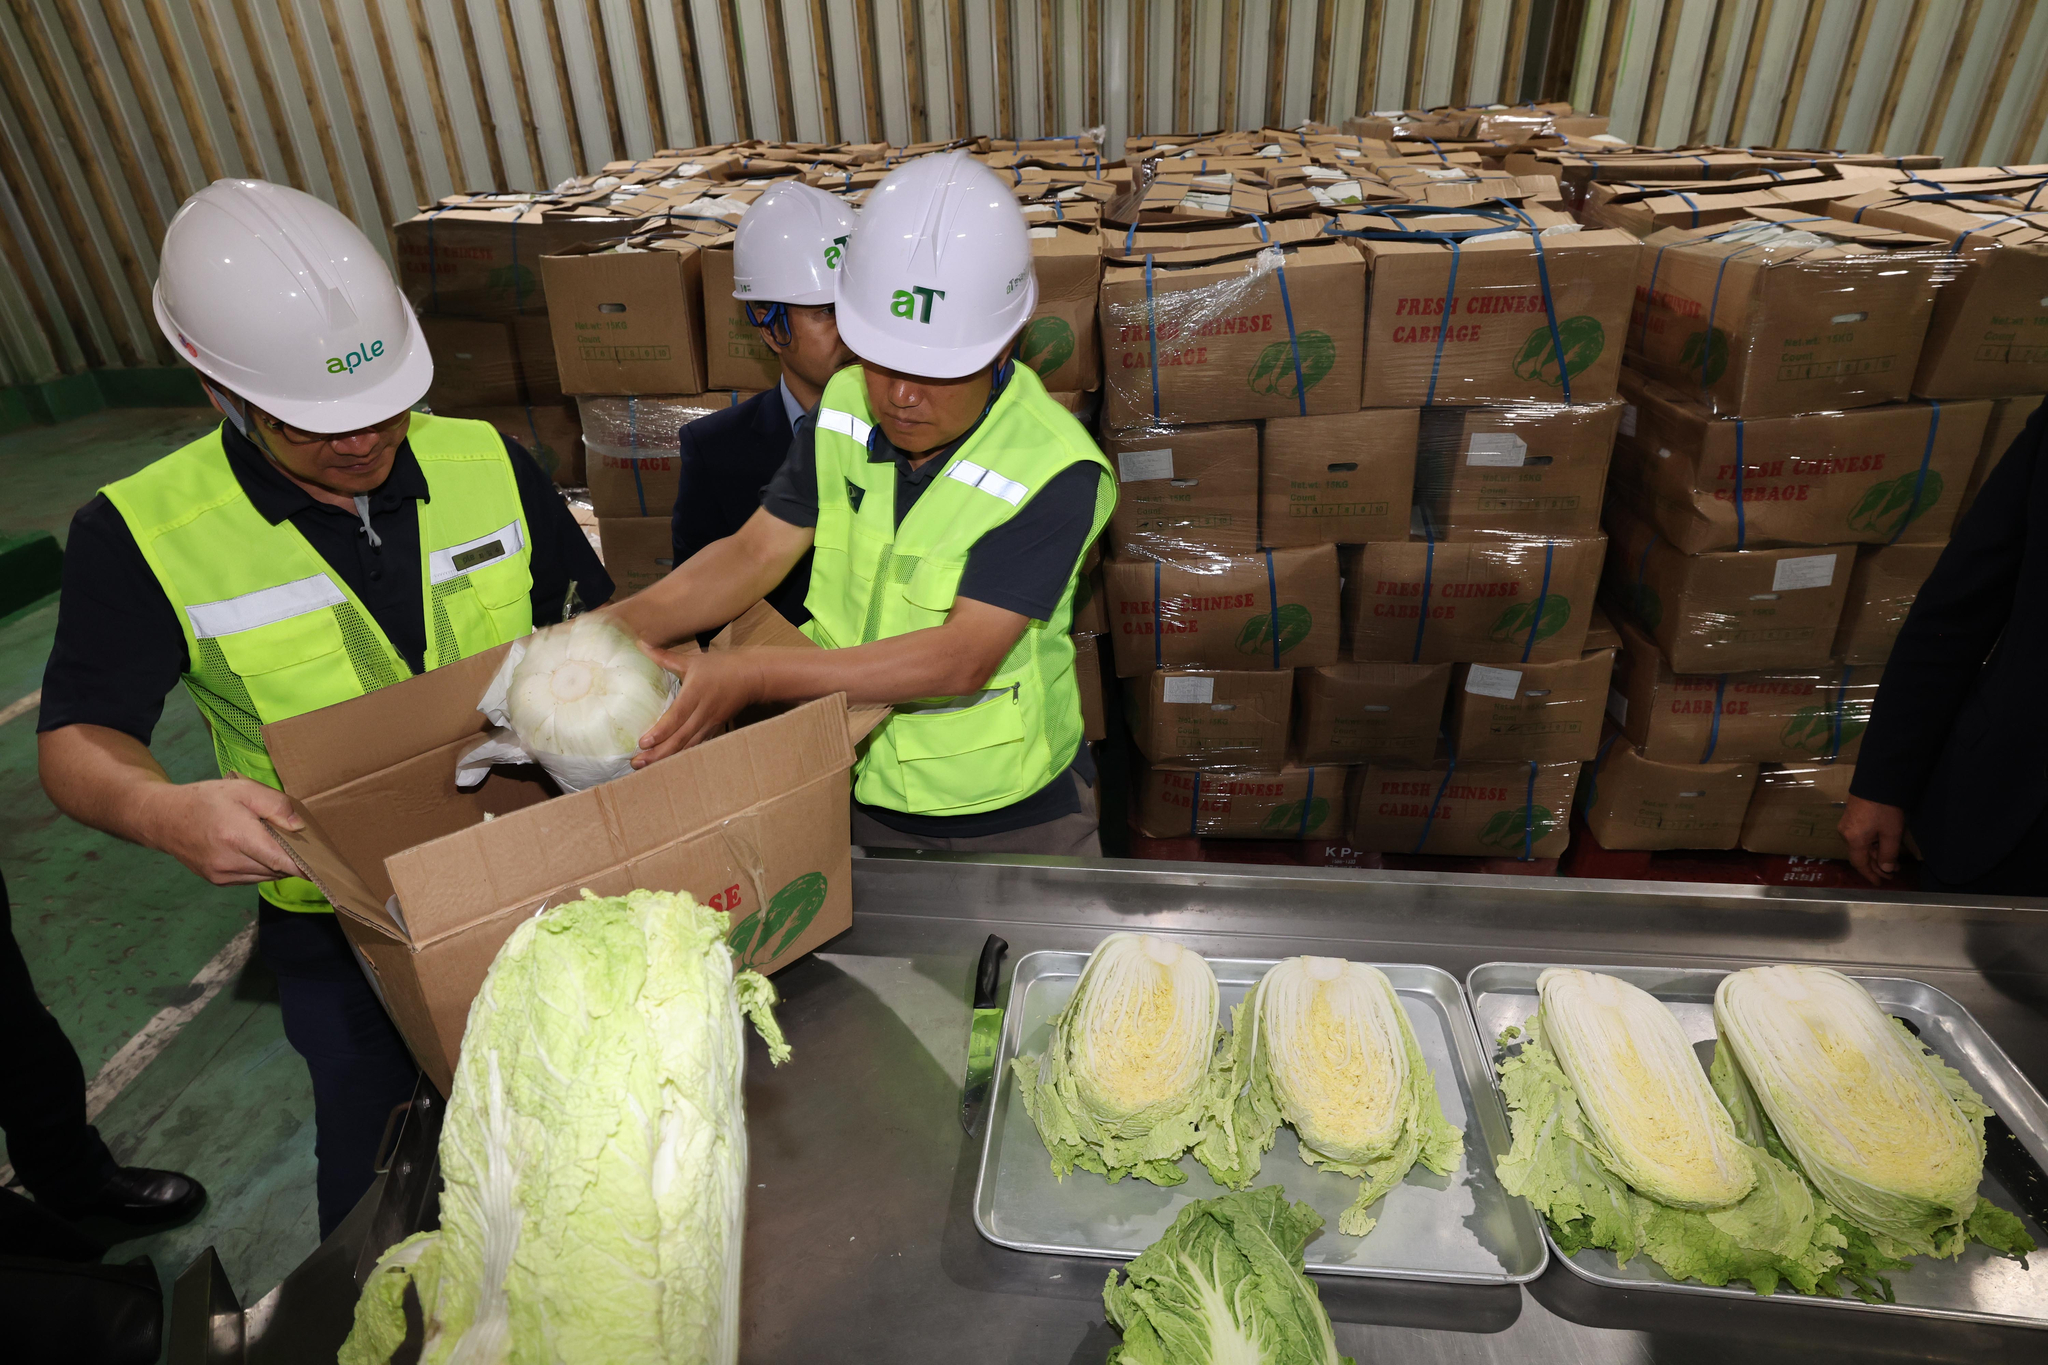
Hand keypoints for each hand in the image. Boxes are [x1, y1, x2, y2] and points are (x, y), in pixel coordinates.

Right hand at [141, 773, 306, 885]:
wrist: (163, 818)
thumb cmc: (205, 799)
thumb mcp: (243, 790)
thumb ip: (274, 805)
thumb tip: (300, 826)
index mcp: (238, 837)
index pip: (282, 861)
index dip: (306, 867)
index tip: (326, 869)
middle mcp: (230, 862)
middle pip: (278, 869)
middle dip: (293, 858)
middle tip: (301, 842)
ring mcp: (223, 875)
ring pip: (266, 876)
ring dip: (277, 863)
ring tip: (276, 842)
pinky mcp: (218, 881)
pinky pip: (252, 877)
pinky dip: (262, 866)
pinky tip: (257, 849)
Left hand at [633, 644, 762, 767]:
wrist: (753, 677)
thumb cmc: (722, 666)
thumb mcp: (693, 660)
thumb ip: (665, 657)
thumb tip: (641, 644)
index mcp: (696, 694)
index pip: (676, 716)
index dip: (661, 731)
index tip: (643, 743)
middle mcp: (703, 712)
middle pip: (680, 738)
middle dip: (658, 753)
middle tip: (636, 762)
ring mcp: (710, 723)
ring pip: (688, 746)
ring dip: (667, 758)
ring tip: (647, 767)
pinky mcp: (714, 728)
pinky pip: (696, 745)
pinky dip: (682, 755)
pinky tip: (668, 763)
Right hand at [1839, 794, 1906, 886]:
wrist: (1876, 781)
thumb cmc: (1884, 809)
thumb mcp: (1891, 833)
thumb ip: (1888, 854)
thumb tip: (1886, 869)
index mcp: (1853, 840)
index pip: (1860, 864)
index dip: (1870, 875)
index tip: (1879, 883)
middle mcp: (1846, 834)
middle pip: (1859, 856)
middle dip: (1876, 865)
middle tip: (1893, 872)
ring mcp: (1846, 824)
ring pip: (1860, 846)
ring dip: (1875, 855)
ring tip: (1891, 859)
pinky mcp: (1851, 816)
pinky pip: (1859, 837)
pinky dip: (1871, 845)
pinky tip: (1882, 845)